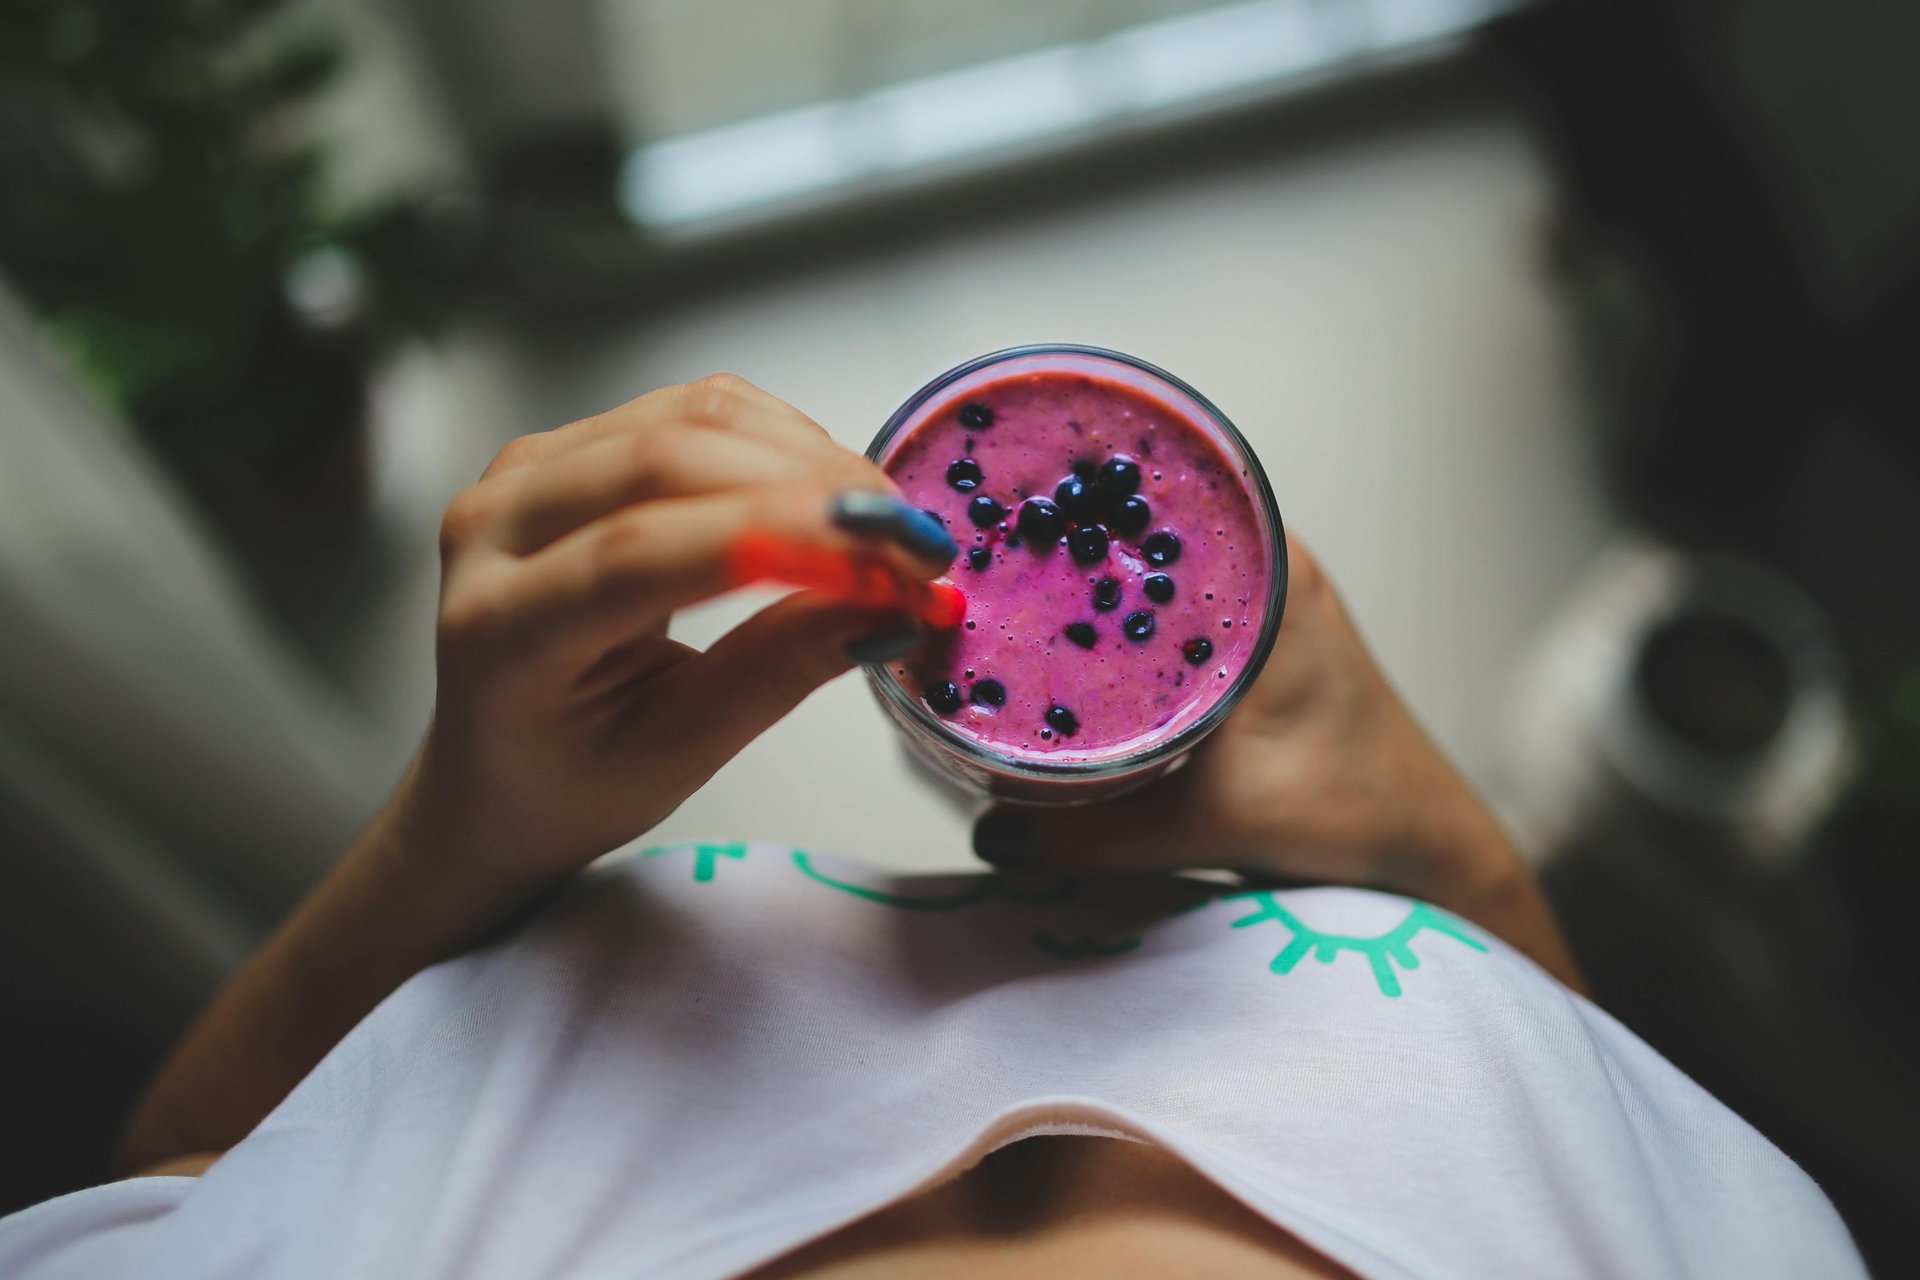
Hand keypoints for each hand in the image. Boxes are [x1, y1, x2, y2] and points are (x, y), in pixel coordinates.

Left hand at [410, 374, 955, 882]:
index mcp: (498, 627)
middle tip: (915, 549)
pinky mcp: (572, 445)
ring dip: (811, 459)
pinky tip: (834, 496)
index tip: (889, 565)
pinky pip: (693, 410)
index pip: (638, 554)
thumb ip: (780, 670)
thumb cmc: (571, 779)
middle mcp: (493, 525)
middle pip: (667, 461)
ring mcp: (528, 471)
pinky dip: (783, 442)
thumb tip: (892, 606)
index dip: (776, 541)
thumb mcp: (679, 754)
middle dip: (813, 492)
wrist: (495, 769)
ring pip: (691, 417)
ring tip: (888, 529)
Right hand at [973, 535, 1579, 983]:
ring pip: (1146, 566)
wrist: (1421, 844)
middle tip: (977, 564)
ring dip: (1083, 582)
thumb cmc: (1352, 811)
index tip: (998, 510)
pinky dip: (1113, 622)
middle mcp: (1265, 559)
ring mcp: (1257, 592)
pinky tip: (1058, 649)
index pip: (1153, 496)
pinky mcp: (1247, 633)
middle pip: (1138, 526)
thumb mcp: (1214, 819)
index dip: (1071, 498)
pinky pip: (1161, 605)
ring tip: (999, 596)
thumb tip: (992, 836)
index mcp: (1269, 568)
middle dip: (1059, 542)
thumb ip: (1099, 835)